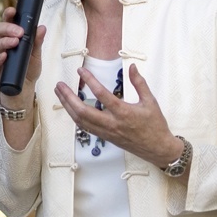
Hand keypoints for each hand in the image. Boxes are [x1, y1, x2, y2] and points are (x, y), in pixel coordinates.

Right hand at [0, 7, 45, 109]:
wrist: (23, 91)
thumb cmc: (28, 70)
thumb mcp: (36, 55)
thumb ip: (37, 42)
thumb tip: (42, 27)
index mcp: (10, 37)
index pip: (7, 22)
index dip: (8, 15)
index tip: (13, 10)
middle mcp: (0, 43)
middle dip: (8, 29)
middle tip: (19, 32)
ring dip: (4, 42)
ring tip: (14, 43)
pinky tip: (3, 57)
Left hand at [55, 63, 184, 168]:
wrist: (157, 149)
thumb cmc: (155, 125)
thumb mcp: (151, 101)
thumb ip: (139, 83)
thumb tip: (132, 66)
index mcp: (124, 113)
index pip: (102, 95)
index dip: (90, 81)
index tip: (80, 70)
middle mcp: (112, 124)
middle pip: (83, 111)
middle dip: (68, 98)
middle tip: (59, 85)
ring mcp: (106, 132)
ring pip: (81, 120)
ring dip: (67, 106)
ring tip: (59, 93)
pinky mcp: (104, 137)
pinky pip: (85, 127)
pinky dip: (74, 116)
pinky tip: (69, 107)